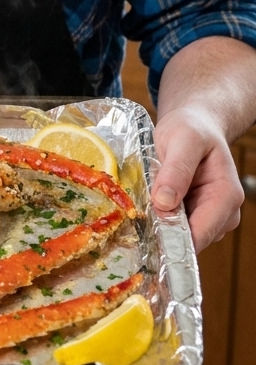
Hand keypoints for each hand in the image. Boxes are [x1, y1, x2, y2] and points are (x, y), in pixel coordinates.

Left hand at [151, 106, 243, 252]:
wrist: (194, 124)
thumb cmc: (192, 128)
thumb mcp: (183, 140)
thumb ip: (176, 170)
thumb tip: (164, 203)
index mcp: (226, 196)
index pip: (202, 233)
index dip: (173, 239)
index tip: (147, 236)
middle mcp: (224, 212)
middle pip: (191, 240)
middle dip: (164, 233)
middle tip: (137, 219)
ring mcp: (210, 217)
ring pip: (182, 237)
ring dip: (161, 227)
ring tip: (143, 208)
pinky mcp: (195, 216)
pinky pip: (176, 228)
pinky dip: (161, 221)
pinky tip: (149, 207)